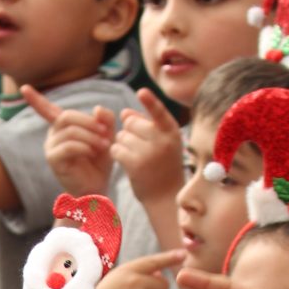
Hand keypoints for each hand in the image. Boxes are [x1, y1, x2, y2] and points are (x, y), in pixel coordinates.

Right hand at [23, 88, 114, 195]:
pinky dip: (84, 146)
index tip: (23, 88)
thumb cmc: (100, 162)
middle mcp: (53, 135)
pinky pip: (67, 146)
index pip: (46, 110)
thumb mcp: (107, 136)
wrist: (97, 186)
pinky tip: (92, 152)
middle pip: (66, 116)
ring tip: (103, 145)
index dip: (35, 100)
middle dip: (88, 122)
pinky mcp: (53, 160)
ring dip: (90, 136)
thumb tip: (96, 108)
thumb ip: (106, 119)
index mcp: (63, 127)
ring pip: (69, 131)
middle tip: (104, 132)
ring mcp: (51, 148)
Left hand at [110, 88, 183, 204]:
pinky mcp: (135, 164)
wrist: (165, 197)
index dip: (150, 101)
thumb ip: (145, 124)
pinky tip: (124, 161)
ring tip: (134, 155)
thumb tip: (124, 112)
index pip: (159, 112)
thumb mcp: (162, 143)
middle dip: (128, 130)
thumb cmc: (163, 166)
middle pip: (132, 122)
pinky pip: (116, 148)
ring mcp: (149, 152)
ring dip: (122, 143)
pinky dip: (116, 153)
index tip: (141, 92)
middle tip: (137, 145)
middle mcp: (162, 140)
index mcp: (171, 131)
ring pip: (122, 135)